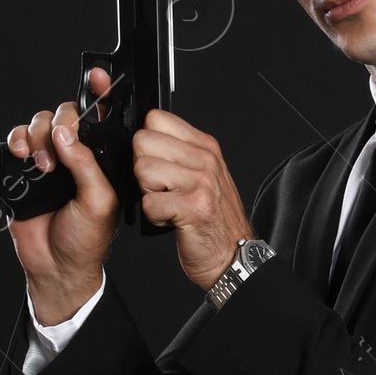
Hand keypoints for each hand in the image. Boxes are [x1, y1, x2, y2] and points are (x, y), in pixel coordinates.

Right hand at [3, 69, 121, 324]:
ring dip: (39, 136)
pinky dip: (18, 139)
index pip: (102, 119)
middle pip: (67, 114)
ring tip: (44, 166)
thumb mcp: (99, 202)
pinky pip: (18, 138)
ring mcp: (50, 159)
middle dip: (62, 123)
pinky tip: (24, 155)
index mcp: (102, 159)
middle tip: (61, 146)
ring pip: (41, 123)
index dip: (100, 95)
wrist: (56, 266)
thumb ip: (88, 166)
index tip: (98, 77)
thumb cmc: (85, 240)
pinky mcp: (24, 168)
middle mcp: (76, 154)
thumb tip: (67, 135)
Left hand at [131, 109, 254, 288]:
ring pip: (142, 170)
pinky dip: (155, 217)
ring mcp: (201, 181)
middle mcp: (204, 159)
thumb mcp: (203, 174)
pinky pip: (148, 203)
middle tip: (165, 189)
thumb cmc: (213, 219)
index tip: (161, 166)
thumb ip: (178, 152)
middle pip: (142, 142)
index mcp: (204, 146)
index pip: (154, 119)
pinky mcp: (192, 206)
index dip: (148, 145)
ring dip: (149, 194)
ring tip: (170, 204)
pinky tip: (173, 220)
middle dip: (145, 170)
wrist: (233, 255)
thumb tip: (143, 140)